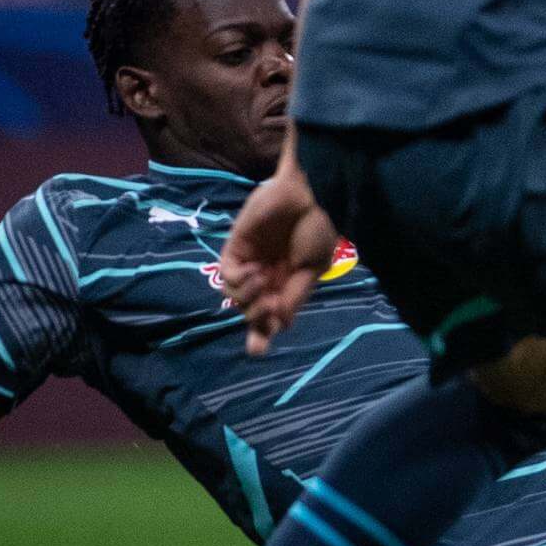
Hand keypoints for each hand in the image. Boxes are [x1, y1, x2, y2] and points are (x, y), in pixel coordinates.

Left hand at [218, 166, 337, 354]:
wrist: (308, 194)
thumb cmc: (318, 228)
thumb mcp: (315, 267)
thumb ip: (295, 295)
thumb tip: (280, 323)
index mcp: (288, 283)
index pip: (270, 315)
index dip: (262, 333)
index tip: (258, 351)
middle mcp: (267, 277)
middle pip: (249, 311)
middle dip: (257, 319)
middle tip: (271, 309)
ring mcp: (250, 262)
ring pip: (234, 297)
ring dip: (248, 300)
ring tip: (265, 287)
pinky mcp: (235, 248)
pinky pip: (227, 276)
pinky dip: (238, 281)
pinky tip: (256, 272)